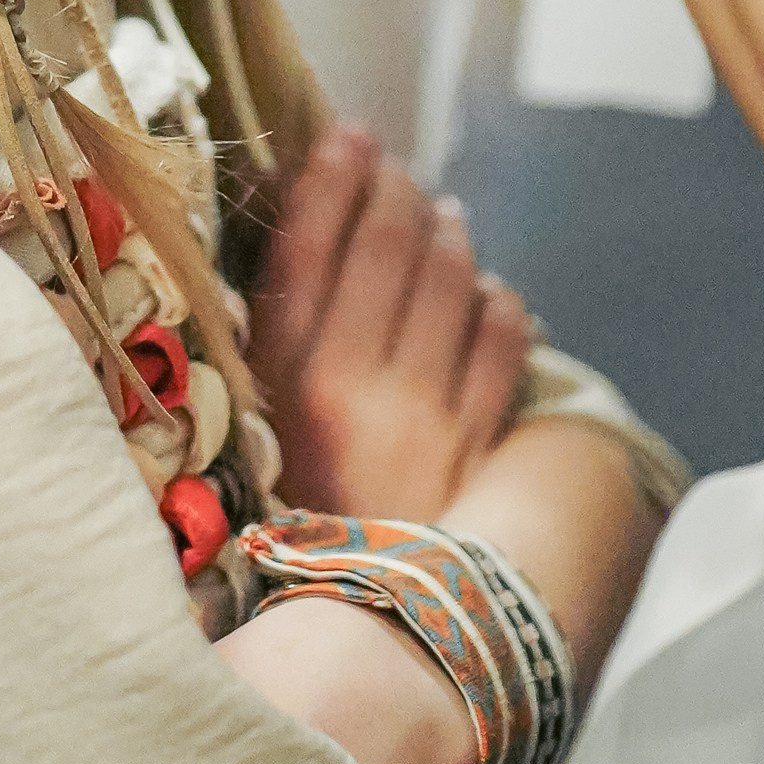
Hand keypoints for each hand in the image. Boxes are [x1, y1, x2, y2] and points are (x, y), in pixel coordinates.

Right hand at [251, 123, 533, 522]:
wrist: (362, 629)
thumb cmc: (295, 514)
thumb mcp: (260, 426)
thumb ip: (278, 336)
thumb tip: (307, 225)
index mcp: (279, 382)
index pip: (308, 246)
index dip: (331, 177)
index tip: (346, 135)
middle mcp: (349, 389)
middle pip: (387, 246)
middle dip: (396, 189)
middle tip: (396, 171)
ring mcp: (422, 416)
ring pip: (451, 278)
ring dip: (449, 232)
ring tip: (442, 218)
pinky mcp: (479, 446)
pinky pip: (503, 340)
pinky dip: (498, 301)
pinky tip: (485, 294)